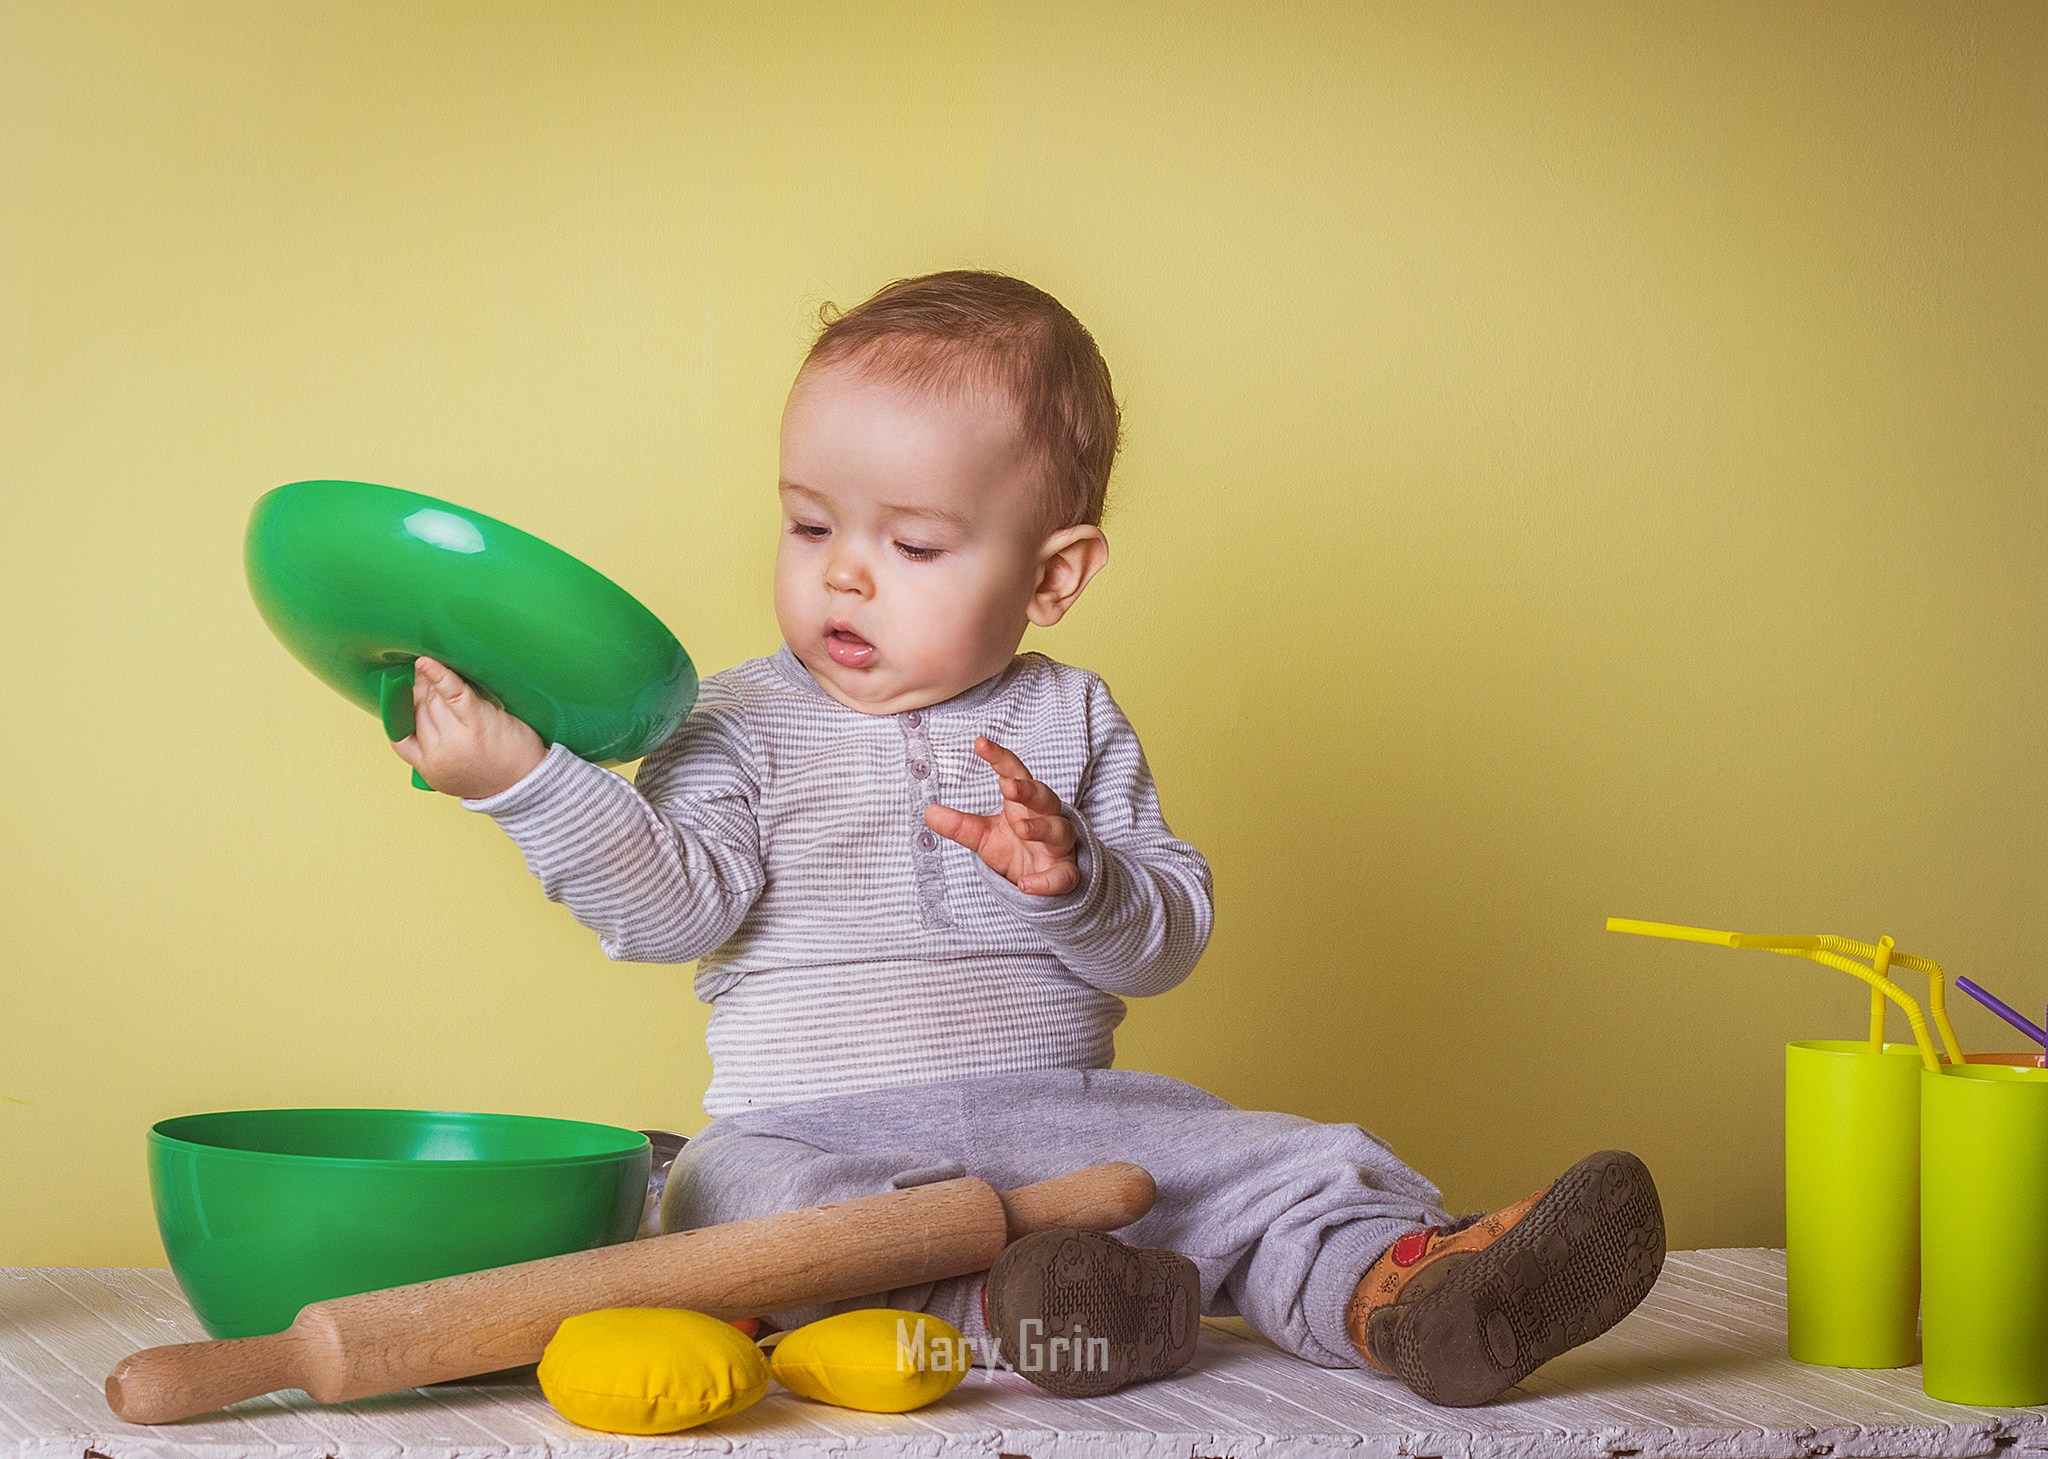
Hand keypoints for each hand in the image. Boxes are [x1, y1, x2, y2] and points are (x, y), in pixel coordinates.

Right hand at [390, 656, 545, 798]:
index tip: (402, 697)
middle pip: (418, 711)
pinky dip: (438, 674)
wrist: (527, 785)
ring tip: (430, 670)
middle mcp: (438, 754)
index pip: (400, 735)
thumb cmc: (497, 775)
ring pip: (432, 700)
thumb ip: (435, 753)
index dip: (399, 713)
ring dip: (429, 681)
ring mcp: (456, 738)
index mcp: (429, 769)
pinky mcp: (476, 721)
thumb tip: (422, 718)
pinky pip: (451, 691)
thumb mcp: (453, 776)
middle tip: (422, 676)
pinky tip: (428, 663)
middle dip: (418, 691)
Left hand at [923, 736, 1080, 896]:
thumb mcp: (983, 837)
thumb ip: (959, 825)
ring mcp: (1057, 846)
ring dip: (1041, 827)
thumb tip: (928, 811)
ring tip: (1021, 829)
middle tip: (1009, 786)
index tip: (980, 743)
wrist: (1040, 884)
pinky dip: (1046, 882)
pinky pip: (1062, 876)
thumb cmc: (1016, 850)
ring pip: (1058, 830)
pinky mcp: (1064, 873)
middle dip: (1029, 790)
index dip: (1000, 758)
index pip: (1015, 774)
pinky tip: (1027, 885)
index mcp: (1024, 804)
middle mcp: (1046, 818)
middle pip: (1044, 797)